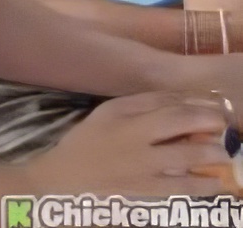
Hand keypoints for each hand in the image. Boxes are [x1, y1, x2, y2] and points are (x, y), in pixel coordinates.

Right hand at [24, 91, 230, 197]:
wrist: (64, 177)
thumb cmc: (88, 141)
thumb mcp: (109, 113)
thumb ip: (143, 103)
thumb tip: (183, 99)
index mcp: (122, 116)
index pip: (167, 104)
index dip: (197, 104)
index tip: (214, 107)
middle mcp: (133, 138)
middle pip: (180, 124)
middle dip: (209, 123)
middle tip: (223, 126)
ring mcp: (140, 166)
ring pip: (186, 156)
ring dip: (213, 152)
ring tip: (223, 151)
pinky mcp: (145, 189)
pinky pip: (181, 187)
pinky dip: (204, 184)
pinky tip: (216, 182)